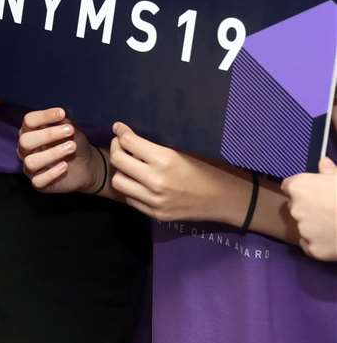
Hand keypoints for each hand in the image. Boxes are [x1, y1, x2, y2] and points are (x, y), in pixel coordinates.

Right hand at [17, 107, 100, 193]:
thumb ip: (63, 122)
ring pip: (31, 162)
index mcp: (30, 132)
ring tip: (72, 147)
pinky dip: (52, 173)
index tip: (62, 113)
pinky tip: (65, 166)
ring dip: (53, 153)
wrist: (86, 165)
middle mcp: (26, 149)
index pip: (28, 121)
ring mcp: (30, 167)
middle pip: (25, 141)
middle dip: (48, 135)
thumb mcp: (70, 128)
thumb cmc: (73, 142)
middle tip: (70, 131)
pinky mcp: (38, 183)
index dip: (43, 116)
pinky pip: (38, 180)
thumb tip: (59, 114)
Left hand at [108, 122, 237, 222]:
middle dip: (116, 148)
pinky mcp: (156, 214)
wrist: (226, 199)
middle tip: (120, 144)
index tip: (119, 128)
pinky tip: (137, 181)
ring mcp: (155, 200)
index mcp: (165, 159)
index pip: (128, 142)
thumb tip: (127, 137)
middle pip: (117, 161)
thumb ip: (153, 148)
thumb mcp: (181, 152)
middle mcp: (156, 181)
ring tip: (128, 165)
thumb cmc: (207, 169)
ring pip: (118, 182)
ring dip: (120, 171)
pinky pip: (129, 199)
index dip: (121, 132)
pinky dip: (129, 188)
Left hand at [283, 157, 336, 260]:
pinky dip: (318, 244)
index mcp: (299, 187)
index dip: (303, 190)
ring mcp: (304, 230)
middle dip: (308, 208)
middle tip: (328, 210)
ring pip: (304, 227)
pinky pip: (310, 245)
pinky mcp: (313, 249)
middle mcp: (295, 208)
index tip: (314, 193)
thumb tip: (323, 162)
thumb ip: (329, 171)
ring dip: (314, 226)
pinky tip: (333, 239)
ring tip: (335, 225)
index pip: (289, 187)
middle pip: (295, 207)